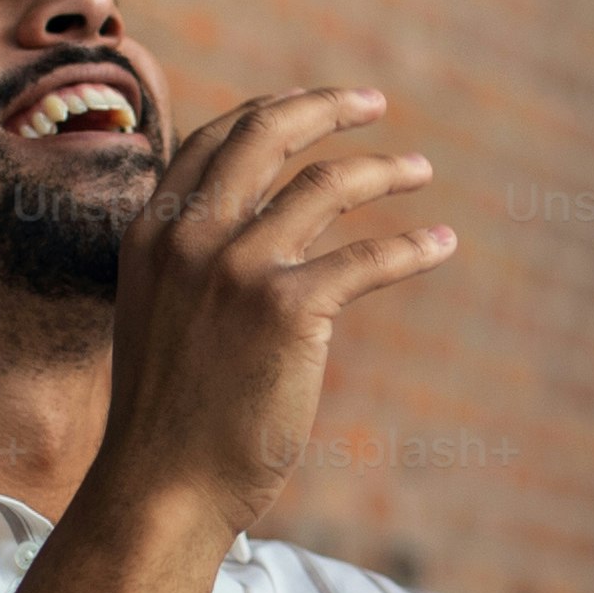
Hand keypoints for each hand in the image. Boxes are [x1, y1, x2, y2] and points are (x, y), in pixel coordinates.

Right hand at [83, 87, 451, 549]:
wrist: (162, 488)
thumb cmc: (168, 418)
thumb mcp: (160, 314)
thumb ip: (194, 261)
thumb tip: (257, 226)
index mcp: (153, 231)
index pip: (216, 139)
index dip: (270, 111)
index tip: (312, 105)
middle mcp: (190, 235)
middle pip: (268, 134)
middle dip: (327, 107)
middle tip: (374, 103)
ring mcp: (236, 267)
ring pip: (327, 185)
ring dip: (383, 170)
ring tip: (420, 170)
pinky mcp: (287, 309)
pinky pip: (367, 257)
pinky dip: (412, 247)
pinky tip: (440, 245)